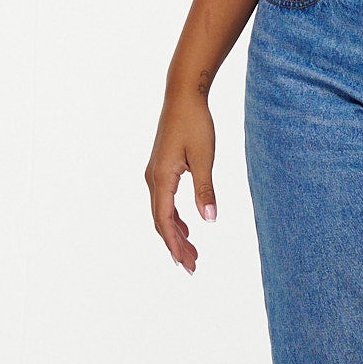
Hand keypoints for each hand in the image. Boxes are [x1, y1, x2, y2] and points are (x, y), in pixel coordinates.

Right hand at [145, 89, 217, 272]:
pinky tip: (188, 226)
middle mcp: (153, 179)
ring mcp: (155, 174)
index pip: (164, 221)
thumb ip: (205, 189)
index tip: (186, 264)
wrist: (183, 96)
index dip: (175, 244)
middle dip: (176, 245)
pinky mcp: (162, 169)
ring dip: (176, 233)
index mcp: (161, 179)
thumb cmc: (195, 124)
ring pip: (162, 213)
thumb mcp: (204, 157)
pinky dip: (174, 217)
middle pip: (161, 222)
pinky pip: (165, 201)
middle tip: (192, 266)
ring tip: (192, 252)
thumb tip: (209, 219)